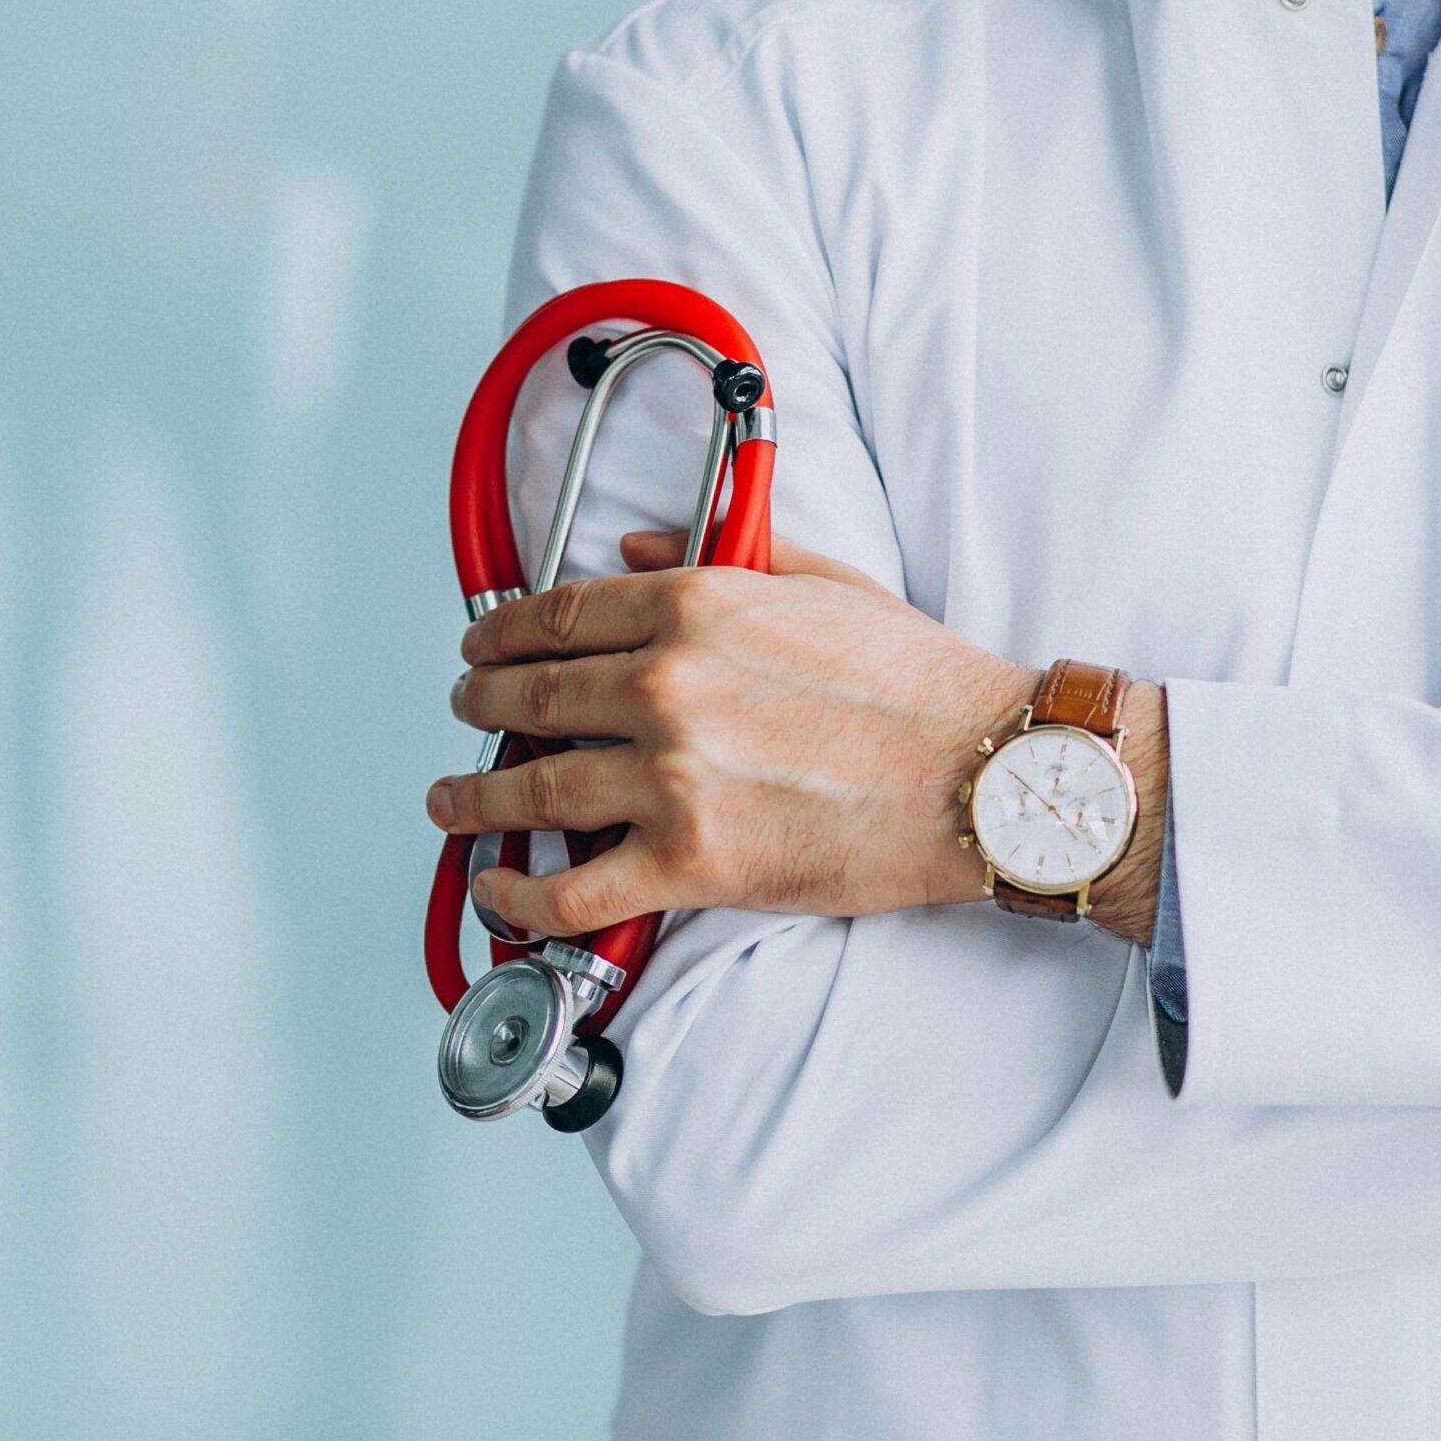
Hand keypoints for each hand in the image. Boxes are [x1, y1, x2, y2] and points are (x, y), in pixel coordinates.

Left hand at [426, 531, 1165, 943]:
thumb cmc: (921, 687)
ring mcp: (671, 780)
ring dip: (474, 797)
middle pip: (529, 695)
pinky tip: (498, 889)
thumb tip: (635, 544)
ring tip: (452, 800)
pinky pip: (571, 890)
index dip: (501, 632)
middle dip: (480, 704)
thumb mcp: (822, 583)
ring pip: (530, 791)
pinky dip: (518, 896)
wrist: (988, 777)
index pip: (558, 616)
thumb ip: (721, 555)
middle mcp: (667, 687)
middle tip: (466, 711)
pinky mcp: (690, 864)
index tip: (481, 644)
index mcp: (696, 608)